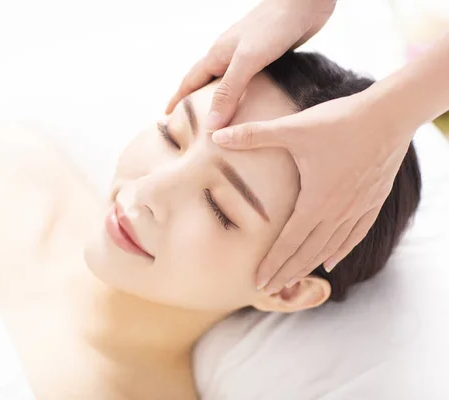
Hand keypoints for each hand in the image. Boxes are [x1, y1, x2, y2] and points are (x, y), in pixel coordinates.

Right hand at [166, 0, 334, 130]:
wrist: (304, 1)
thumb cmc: (273, 27)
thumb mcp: (247, 61)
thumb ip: (229, 92)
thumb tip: (210, 125)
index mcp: (217, 55)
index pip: (189, 82)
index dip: (177, 100)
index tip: (166, 118)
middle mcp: (229, 56)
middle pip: (206, 83)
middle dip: (195, 103)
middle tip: (191, 125)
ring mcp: (247, 56)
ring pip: (228, 84)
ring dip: (221, 101)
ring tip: (219, 121)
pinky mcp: (267, 58)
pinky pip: (249, 83)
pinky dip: (244, 97)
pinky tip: (251, 107)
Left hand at [211, 91, 414, 292]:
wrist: (390, 114)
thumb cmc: (339, 121)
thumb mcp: (293, 128)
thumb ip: (253, 134)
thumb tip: (217, 135)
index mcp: (316, 200)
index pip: (289, 242)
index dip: (272, 263)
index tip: (258, 282)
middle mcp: (338, 212)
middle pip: (308, 252)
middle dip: (286, 272)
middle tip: (269, 290)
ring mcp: (358, 208)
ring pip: (331, 247)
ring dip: (309, 265)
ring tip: (293, 280)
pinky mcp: (373, 200)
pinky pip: (355, 235)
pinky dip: (340, 251)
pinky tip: (331, 262)